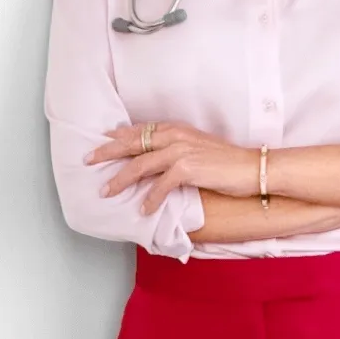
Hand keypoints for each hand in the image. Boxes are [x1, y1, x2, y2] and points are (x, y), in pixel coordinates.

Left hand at [85, 121, 258, 214]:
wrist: (251, 167)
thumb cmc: (226, 161)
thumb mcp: (197, 148)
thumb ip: (175, 149)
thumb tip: (155, 161)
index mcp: (177, 129)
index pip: (141, 130)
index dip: (119, 135)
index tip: (101, 139)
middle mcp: (175, 136)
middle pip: (134, 142)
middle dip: (108, 152)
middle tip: (88, 160)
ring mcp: (181, 150)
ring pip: (141, 164)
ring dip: (121, 179)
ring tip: (106, 192)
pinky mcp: (188, 168)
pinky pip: (161, 185)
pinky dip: (150, 198)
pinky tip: (142, 209)